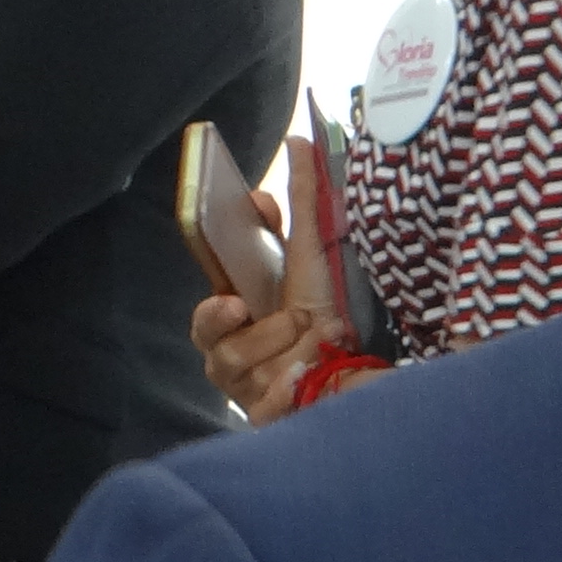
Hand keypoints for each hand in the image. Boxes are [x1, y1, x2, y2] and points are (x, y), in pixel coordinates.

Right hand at [196, 144, 357, 423]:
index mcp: (235, 324)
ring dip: (279, 353)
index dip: (214, 310)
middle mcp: (235, 359)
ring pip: (244, 378)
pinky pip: (271, 412)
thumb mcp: (316, 256)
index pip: (209, 317)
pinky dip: (288, 396)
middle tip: (258, 316)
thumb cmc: (320, 312)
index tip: (233, 299)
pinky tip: (306, 384)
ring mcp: (252, 392)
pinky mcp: (270, 419)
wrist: (352, 369)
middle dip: (246, 335)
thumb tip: (299, 141)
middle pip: (215, 353)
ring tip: (312, 340)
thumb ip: (302, 204)